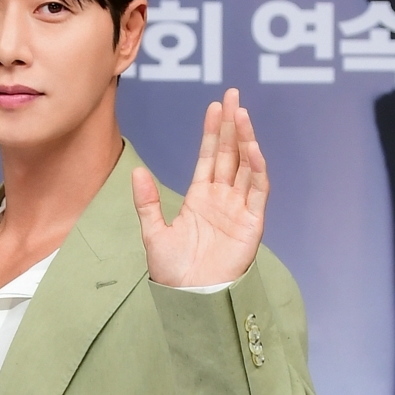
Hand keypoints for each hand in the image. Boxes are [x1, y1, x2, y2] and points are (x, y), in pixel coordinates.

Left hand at [131, 88, 268, 286]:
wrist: (191, 299)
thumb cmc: (173, 273)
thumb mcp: (153, 234)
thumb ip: (147, 203)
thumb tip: (137, 171)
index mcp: (200, 199)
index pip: (210, 157)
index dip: (213, 132)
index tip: (214, 107)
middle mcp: (222, 199)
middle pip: (230, 154)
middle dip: (231, 125)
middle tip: (232, 96)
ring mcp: (239, 209)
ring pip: (246, 167)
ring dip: (245, 140)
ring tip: (241, 114)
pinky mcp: (252, 224)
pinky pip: (258, 191)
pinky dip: (257, 169)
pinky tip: (253, 148)